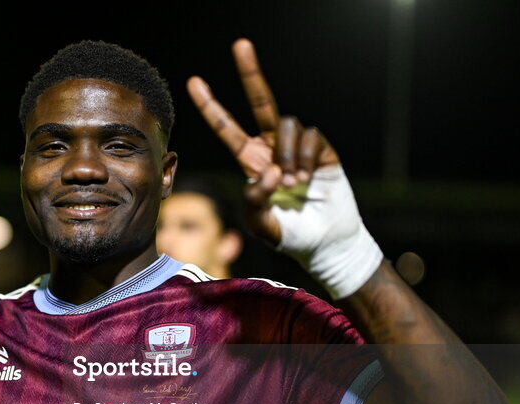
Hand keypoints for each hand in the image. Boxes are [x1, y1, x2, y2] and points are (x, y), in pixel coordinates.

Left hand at [188, 39, 380, 299]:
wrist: (326, 243)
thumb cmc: (290, 235)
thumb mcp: (261, 223)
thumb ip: (255, 200)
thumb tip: (270, 169)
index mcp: (252, 162)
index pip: (227, 128)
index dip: (211, 107)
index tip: (193, 82)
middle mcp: (273, 148)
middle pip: (260, 102)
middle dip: (250, 73)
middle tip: (240, 44)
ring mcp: (297, 147)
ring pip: (285, 125)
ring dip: (287, 153)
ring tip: (293, 182)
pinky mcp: (322, 149)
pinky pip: (309, 136)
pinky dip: (305, 157)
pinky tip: (307, 178)